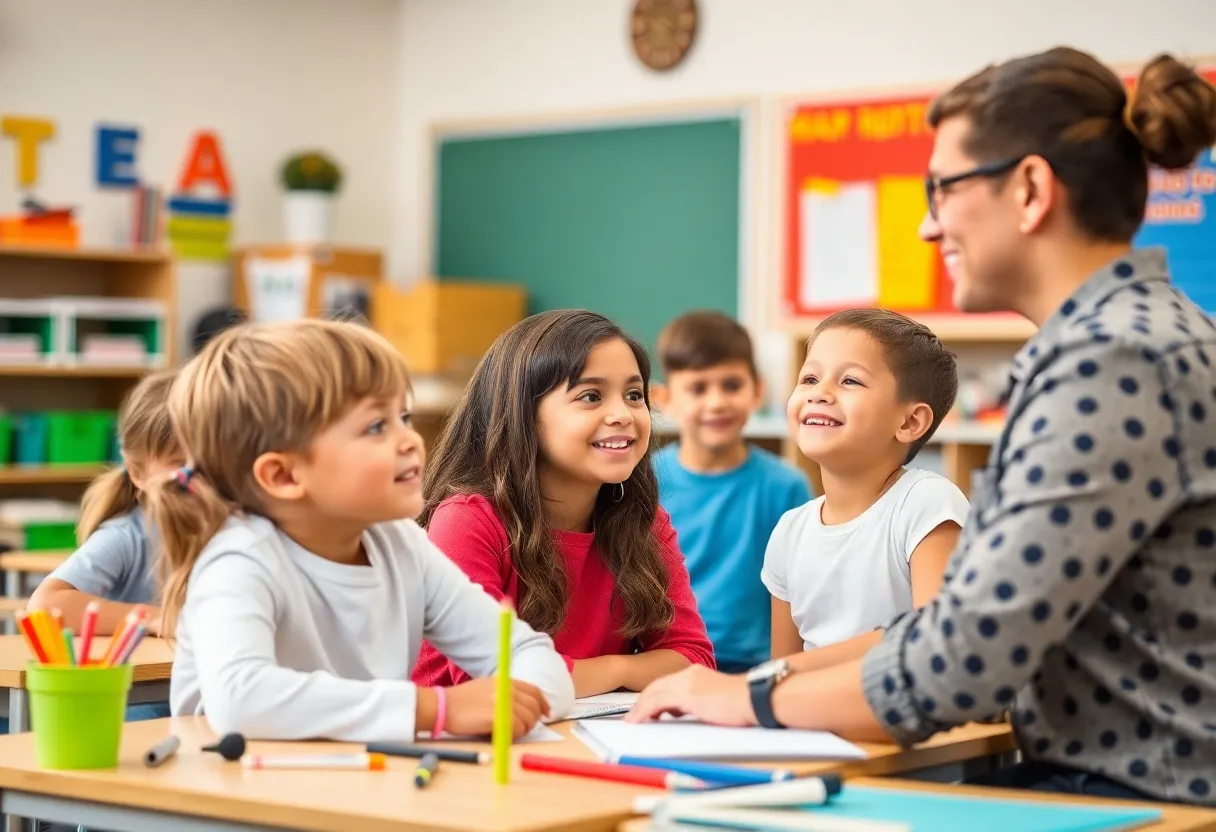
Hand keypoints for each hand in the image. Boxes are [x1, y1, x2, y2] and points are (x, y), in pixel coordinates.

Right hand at [444, 677, 550, 739]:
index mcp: (506, 681)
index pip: (534, 691)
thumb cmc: (462, 701)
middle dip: (533, 721)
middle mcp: (507, 689)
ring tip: (508, 734)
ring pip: (527, 720)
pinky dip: (512, 737)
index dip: (543, 704)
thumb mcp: (487, 688)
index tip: (545, 714)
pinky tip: (501, 737)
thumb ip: (506, 693)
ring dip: (521, 731)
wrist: (443, 706)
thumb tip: (524, 707)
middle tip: (523, 730)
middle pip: (534, 707)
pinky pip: (516, 730)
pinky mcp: (498, 717)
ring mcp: (503, 702)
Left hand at [625, 665, 756, 726]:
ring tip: (633, 720)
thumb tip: (681, 711)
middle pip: (656, 686)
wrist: (756, 699)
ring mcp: (687, 682)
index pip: (667, 683)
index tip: (644, 709)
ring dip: (640, 707)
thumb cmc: (743, 703)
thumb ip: (697, 701)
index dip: (652, 696)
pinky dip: (644, 711)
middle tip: (632, 716)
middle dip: (642, 701)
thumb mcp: (714, 699)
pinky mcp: (688, 694)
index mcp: (696, 673)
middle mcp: (689, 673)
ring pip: (653, 692)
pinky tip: (638, 720)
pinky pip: (657, 702)